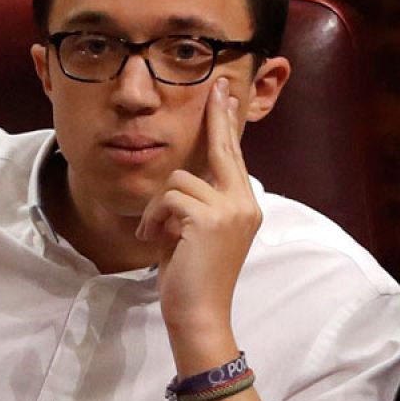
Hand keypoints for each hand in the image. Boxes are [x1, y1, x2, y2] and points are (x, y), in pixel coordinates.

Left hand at [135, 78, 260, 366]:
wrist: (200, 314)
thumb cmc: (192, 278)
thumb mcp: (195, 233)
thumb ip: (196, 203)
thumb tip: (182, 179)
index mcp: (245, 206)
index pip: (233, 158)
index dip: (227, 126)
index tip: (226, 97)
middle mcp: (245, 203)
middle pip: (222, 149)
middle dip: (216, 118)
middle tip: (217, 87)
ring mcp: (231, 209)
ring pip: (179, 180)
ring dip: (158, 208)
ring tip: (157, 234)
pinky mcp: (210, 218)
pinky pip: (170, 197)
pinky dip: (154, 218)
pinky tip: (154, 239)